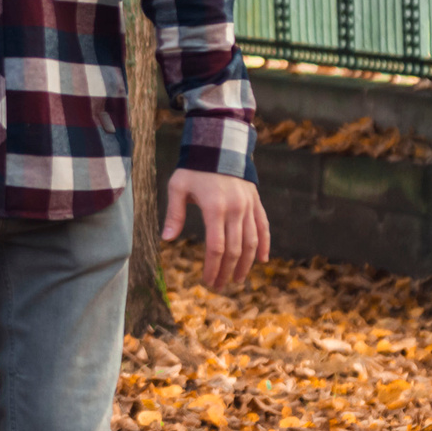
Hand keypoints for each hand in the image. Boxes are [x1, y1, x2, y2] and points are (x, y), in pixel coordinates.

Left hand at [162, 168, 269, 292]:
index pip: (216, 247)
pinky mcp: (256, 203)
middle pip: (235, 250)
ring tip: (237, 279)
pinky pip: (263, 228)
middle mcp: (235, 209)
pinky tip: (262, 260)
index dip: (212, 267)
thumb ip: (174, 213)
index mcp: (214, 208)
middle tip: (219, 286)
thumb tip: (167, 239)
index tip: (207, 281)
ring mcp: (248, 207)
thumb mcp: (178, 186)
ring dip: (246, 264)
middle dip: (226, 271)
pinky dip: (264, 245)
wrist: (220, 144)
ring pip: (252, 242)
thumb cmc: (195, 167)